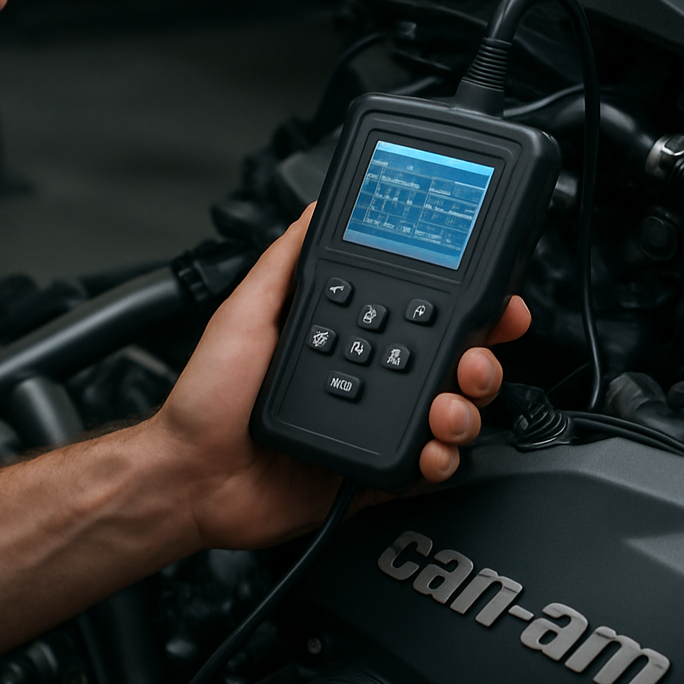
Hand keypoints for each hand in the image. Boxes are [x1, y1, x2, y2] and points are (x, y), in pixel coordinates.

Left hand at [150, 204, 530, 550]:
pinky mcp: (372, 475)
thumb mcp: (246, 313)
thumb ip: (287, 262)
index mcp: (345, 340)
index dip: (465, 307)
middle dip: (481, 357)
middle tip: (477, 355)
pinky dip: (441, 462)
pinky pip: (425, 470)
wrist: (191, 476)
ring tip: (449, 404)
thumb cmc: (208, 400)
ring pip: (448, 415)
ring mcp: (372, 428)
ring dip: (466, 408)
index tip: (493, 297)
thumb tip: (316, 207)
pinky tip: (431, 450)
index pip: (420, 315)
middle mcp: (367, 381)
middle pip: (450, 365)